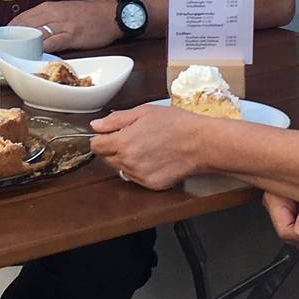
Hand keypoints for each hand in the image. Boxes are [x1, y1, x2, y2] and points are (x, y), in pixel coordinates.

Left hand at [11, 0, 118, 51]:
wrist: (111, 14)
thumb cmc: (87, 15)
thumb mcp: (62, 13)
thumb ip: (45, 22)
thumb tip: (28, 35)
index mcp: (47, 8)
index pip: (20, 19)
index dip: (7, 32)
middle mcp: (51, 14)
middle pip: (23, 27)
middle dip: (11, 40)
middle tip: (1, 52)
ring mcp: (61, 24)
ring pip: (35, 34)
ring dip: (23, 46)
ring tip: (12, 57)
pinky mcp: (72, 35)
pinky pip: (52, 43)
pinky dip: (41, 50)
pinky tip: (34, 57)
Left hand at [88, 105, 210, 189]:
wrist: (202, 143)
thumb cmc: (176, 124)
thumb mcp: (144, 112)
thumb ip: (116, 120)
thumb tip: (96, 126)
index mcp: (123, 142)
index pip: (96, 145)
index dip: (101, 138)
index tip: (110, 134)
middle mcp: (128, 162)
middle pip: (106, 159)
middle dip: (113, 149)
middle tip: (133, 138)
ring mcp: (140, 176)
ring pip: (120, 169)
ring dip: (126, 160)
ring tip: (146, 147)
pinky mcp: (152, 185)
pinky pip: (136, 178)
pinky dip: (140, 170)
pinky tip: (155, 158)